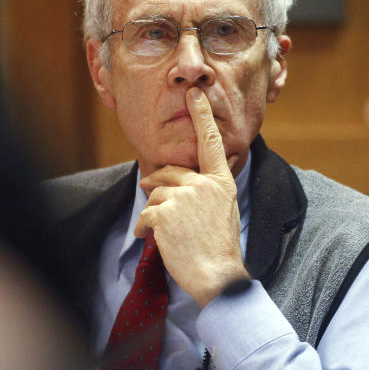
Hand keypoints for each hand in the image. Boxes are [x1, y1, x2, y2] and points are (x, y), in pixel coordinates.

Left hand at [135, 87, 250, 306]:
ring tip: (163, 234)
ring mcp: (185, 197)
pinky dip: (144, 228)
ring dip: (152, 214)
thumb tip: (183, 178)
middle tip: (151, 196)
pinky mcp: (166, 213)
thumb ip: (208, 190)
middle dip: (156, 184)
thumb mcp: (224, 211)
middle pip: (169, 172)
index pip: (211, 143)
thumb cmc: (220, 248)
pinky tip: (152, 240)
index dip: (202, 116)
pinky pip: (145, 214)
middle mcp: (204, 184)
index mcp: (221, 182)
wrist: (218, 275)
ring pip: (155, 194)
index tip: (194, 93)